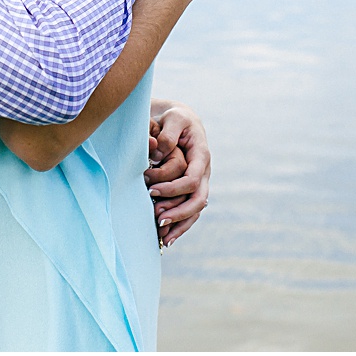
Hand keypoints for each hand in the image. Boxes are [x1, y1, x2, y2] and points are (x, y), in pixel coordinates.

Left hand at [146, 100, 209, 246]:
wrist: (180, 120)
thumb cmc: (175, 117)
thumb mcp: (174, 118)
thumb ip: (168, 134)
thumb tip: (159, 153)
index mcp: (201, 156)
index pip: (192, 180)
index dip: (173, 189)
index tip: (152, 191)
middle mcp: (203, 172)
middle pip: (198, 200)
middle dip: (179, 211)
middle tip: (158, 218)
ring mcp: (199, 182)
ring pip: (196, 210)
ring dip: (180, 223)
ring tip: (161, 234)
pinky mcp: (191, 189)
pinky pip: (190, 211)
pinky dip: (180, 225)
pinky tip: (167, 238)